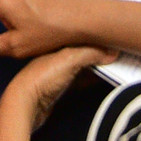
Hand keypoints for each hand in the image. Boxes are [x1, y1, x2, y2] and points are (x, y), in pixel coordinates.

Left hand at [0, 48, 116, 129]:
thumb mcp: (69, 59)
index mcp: (56, 42)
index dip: (97, 37)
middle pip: (82, 50)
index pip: (81, 35)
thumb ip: (90, 53)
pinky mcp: (58, 88)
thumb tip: (110, 51)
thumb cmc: (40, 78)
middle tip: (116, 53)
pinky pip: (78, 80)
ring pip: (81, 65)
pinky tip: (98, 80)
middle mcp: (56, 55)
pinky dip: (89, 79)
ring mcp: (56, 72)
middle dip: (98, 50)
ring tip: (112, 65)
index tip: (113, 40)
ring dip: (95, 65)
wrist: (24, 105)